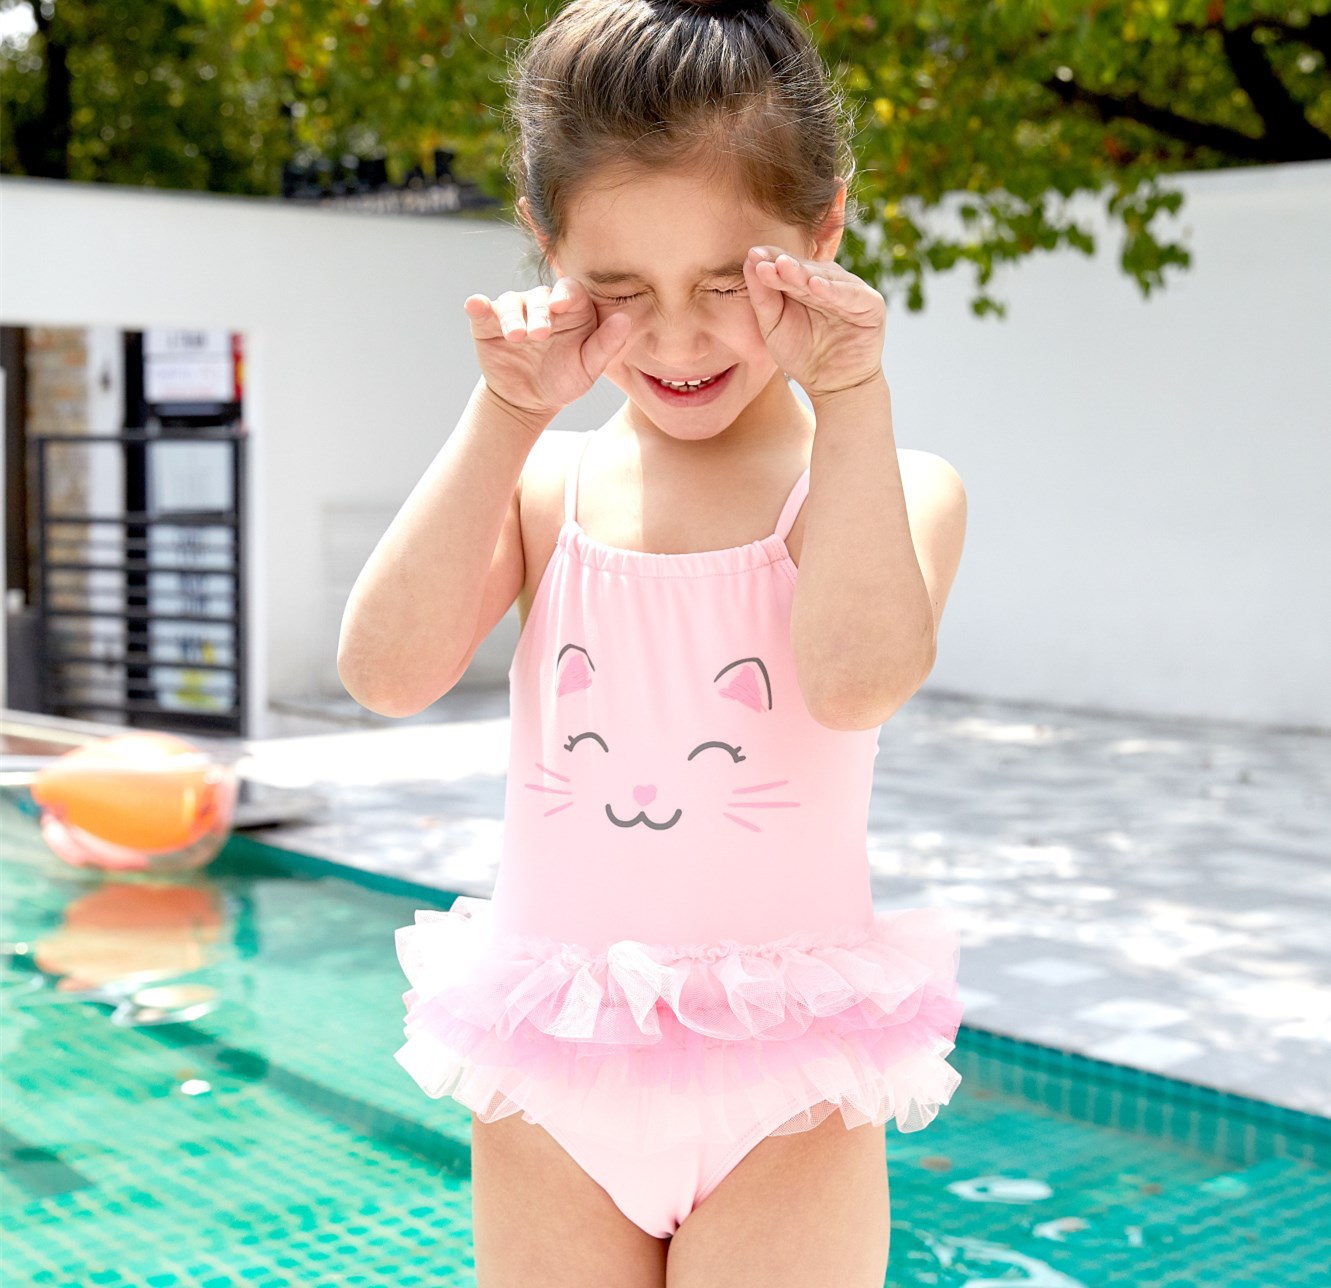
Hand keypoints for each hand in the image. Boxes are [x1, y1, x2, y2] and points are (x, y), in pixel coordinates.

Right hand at [462, 277, 632, 418]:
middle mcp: (542, 304)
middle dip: (539, 313)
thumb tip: (626, 319)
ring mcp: (514, 311)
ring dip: (512, 316)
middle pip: (540, 296)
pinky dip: (477, 306)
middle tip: (539, 335)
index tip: (561, 306)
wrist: (528, 402)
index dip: (565, 295)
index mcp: (571, 309)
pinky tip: (475, 305)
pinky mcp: (488, 323)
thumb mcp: (588, 368)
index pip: (570, 291)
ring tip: (516, 336)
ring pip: (511, 302)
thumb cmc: (564, 381)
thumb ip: (607, 344)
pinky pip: (481, 309)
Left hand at [743, 247, 885, 398]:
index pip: (787, 265)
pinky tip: (815, 285)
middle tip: (764, 259)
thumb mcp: (773, 326)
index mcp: (806, 282)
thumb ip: (763, 296)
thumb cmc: (801, 356)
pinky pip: (851, 295)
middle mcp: (829, 282)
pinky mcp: (871, 305)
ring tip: (784, 266)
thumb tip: (750, 259)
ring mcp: (851, 291)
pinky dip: (834, 290)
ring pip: (826, 278)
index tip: (751, 255)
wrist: (832, 387)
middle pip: (804, 269)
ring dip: (805, 273)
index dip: (770, 260)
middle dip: (784, 264)